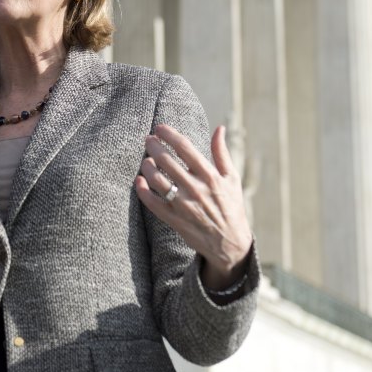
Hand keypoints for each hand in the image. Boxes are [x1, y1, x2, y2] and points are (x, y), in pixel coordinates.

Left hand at [135, 124, 252, 290]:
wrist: (230, 243)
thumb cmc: (231, 206)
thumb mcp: (232, 178)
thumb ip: (222, 153)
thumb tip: (219, 128)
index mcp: (211, 176)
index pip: (185, 148)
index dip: (169, 135)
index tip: (159, 128)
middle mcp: (196, 189)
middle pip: (168, 162)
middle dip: (154, 147)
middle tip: (148, 139)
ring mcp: (184, 206)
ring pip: (158, 181)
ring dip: (147, 167)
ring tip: (145, 160)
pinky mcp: (175, 220)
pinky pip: (153, 204)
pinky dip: (143, 191)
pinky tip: (139, 181)